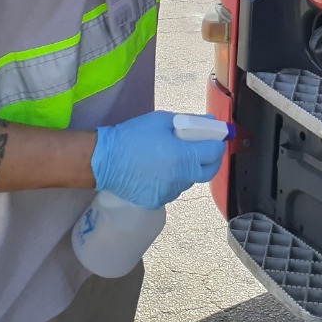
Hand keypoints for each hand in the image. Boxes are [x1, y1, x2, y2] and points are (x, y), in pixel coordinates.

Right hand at [91, 111, 224, 208]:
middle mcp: (180, 178)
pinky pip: (173, 189)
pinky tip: (160, 169)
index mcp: (183, 157)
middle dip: (211, 159)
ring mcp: (169, 192)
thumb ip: (190, 122)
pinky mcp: (157, 201)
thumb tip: (210, 123)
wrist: (104, 160)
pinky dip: (173, 179)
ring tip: (175, 156)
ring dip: (190, 169)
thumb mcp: (162, 121)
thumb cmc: (132, 136)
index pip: (214, 153)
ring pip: (189, 181)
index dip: (218, 143)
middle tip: (205, 149)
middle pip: (208, 172)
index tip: (216, 137)